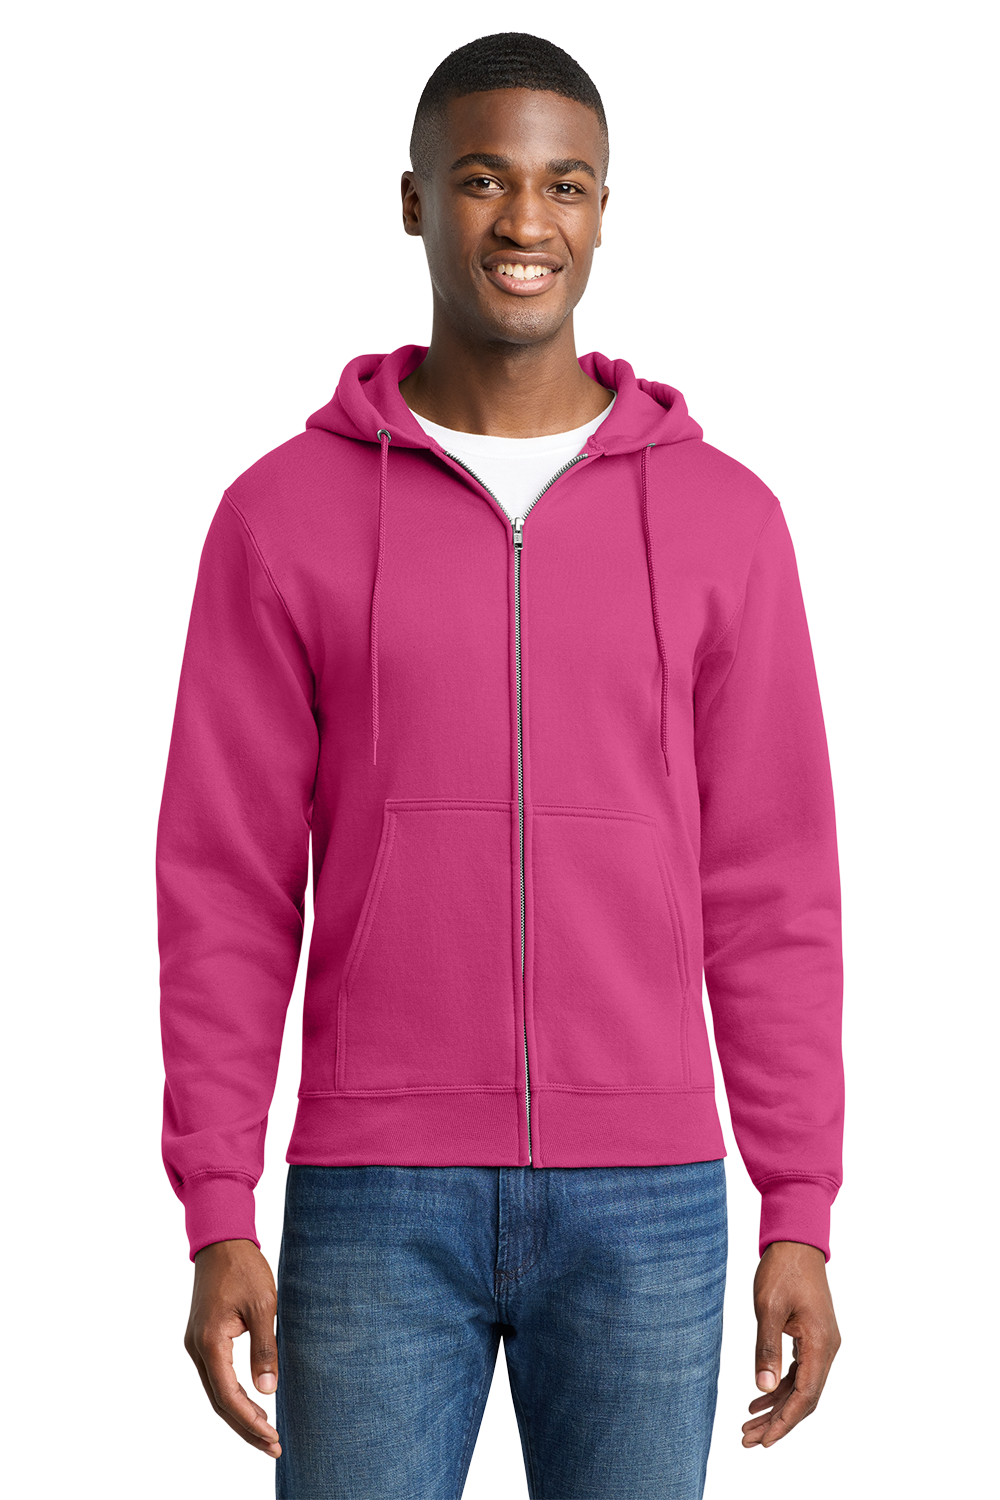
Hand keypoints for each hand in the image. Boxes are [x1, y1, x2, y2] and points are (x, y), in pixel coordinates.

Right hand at [184, 1238, 281, 1457]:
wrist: (222, 1240)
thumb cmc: (244, 1268)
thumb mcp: (264, 1305)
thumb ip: (264, 1348)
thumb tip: (267, 1390)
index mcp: (209, 1341)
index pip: (228, 1394)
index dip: (250, 1420)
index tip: (273, 1435)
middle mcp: (197, 1347)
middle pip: (219, 1401)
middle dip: (245, 1427)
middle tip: (274, 1446)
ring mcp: (196, 1344)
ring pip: (216, 1391)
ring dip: (239, 1415)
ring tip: (266, 1434)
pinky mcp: (203, 1339)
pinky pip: (216, 1376)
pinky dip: (233, 1396)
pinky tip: (252, 1405)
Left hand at [742, 1240, 840, 1448]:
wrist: (797, 1241)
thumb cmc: (782, 1270)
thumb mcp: (769, 1308)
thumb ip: (767, 1348)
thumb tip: (761, 1387)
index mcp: (820, 1343)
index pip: (806, 1396)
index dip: (785, 1422)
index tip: (764, 1441)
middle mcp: (827, 1348)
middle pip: (805, 1398)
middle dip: (778, 1421)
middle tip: (748, 1439)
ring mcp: (821, 1343)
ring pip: (801, 1386)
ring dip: (777, 1406)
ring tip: (749, 1424)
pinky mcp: (812, 1336)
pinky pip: (799, 1371)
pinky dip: (779, 1386)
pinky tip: (759, 1396)